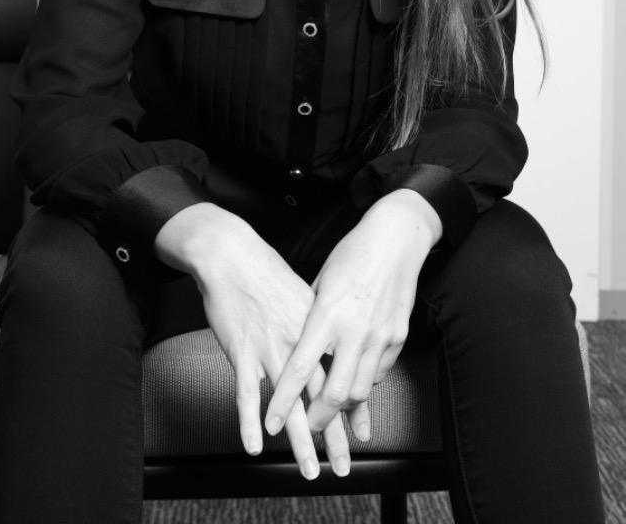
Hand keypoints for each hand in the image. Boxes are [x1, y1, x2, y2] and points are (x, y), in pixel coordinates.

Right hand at [154, 203, 352, 479]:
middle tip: (343, 464)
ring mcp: (270, 348)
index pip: (342, 374)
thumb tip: (335, 340)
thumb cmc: (266, 271)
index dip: (354, 407)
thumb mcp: (305, 293)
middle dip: (334, 435)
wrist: (232, 255)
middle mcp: (299, 342)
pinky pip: (247, 394)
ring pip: (290, 405)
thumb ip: (321, 322)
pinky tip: (255, 445)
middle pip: (323, 396)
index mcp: (318, 327)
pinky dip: (250, 422)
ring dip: (300, 441)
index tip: (363, 433)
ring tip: (308, 469)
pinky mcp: (242, 350)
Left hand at [264, 190, 441, 439]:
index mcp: (328, 314)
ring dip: (345, 409)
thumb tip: (293, 343)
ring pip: (362, 391)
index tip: (271, 422)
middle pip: (335, 394)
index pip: (301, 369)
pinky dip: (366, 382)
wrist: (394, 239)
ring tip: (332, 414)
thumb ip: (307, 317)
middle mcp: (355, 329)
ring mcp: (380, 336)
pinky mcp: (398, 337)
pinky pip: (380, 372)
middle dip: (319, 420)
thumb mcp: (320, 283)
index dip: (284, 400)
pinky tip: (357, 383)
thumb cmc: (352, 255)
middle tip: (307, 429)